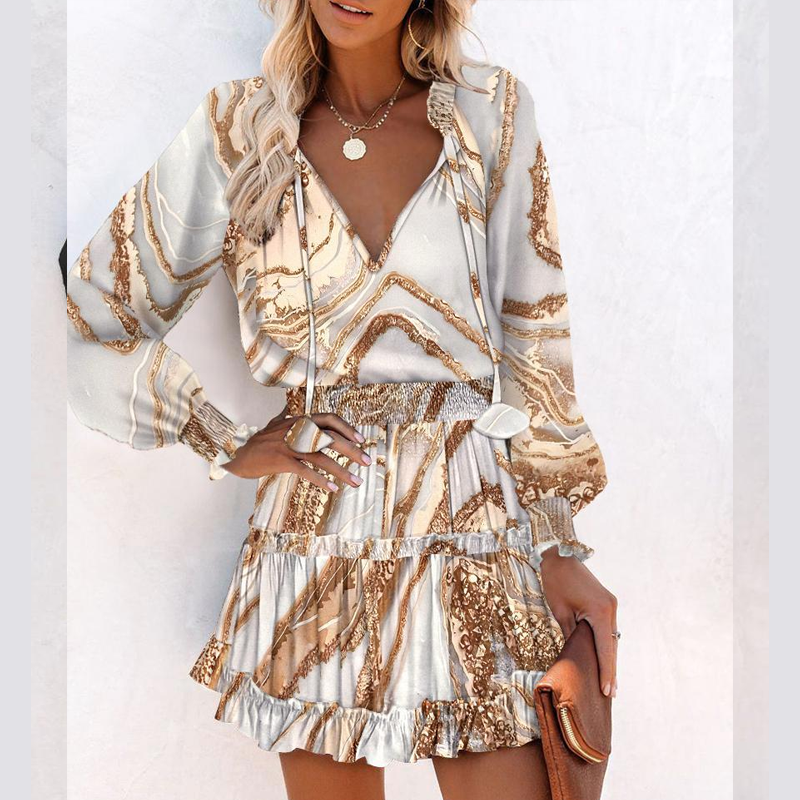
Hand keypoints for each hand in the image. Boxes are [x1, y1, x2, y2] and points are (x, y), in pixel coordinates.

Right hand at [221, 406, 369, 490]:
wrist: (236, 453)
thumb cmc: (258, 441)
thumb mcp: (274, 423)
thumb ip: (285, 415)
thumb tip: (288, 404)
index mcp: (299, 420)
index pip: (329, 419)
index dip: (347, 429)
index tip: (361, 440)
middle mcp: (296, 430)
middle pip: (331, 438)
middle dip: (352, 451)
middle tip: (367, 462)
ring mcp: (289, 445)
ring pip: (322, 457)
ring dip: (342, 471)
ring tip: (356, 481)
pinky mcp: (281, 461)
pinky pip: (305, 471)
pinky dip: (321, 480)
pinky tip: (333, 488)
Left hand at [539, 548, 618, 697]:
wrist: (559, 555)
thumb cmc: (556, 582)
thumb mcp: (561, 612)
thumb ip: (571, 635)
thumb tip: (576, 655)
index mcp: (601, 612)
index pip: (605, 649)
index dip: (606, 671)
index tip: (607, 691)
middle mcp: (611, 608)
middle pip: (611, 645)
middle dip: (610, 669)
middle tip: (610, 694)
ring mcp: (610, 604)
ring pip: (611, 637)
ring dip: (608, 656)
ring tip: (607, 681)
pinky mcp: (606, 601)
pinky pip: (607, 627)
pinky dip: (605, 642)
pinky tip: (602, 657)